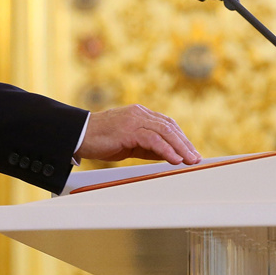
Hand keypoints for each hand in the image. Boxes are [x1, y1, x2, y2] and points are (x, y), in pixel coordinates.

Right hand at [75, 104, 200, 164]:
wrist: (79, 135)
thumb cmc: (101, 140)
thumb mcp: (129, 143)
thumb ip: (147, 146)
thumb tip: (167, 155)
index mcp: (140, 114)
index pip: (167, 124)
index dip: (181, 138)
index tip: (191, 151)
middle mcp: (139, 114)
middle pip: (169, 127)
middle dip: (185, 144)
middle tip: (196, 158)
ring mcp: (133, 120)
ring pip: (164, 132)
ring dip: (180, 148)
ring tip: (189, 160)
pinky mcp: (128, 130)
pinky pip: (152, 140)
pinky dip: (166, 150)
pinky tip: (174, 160)